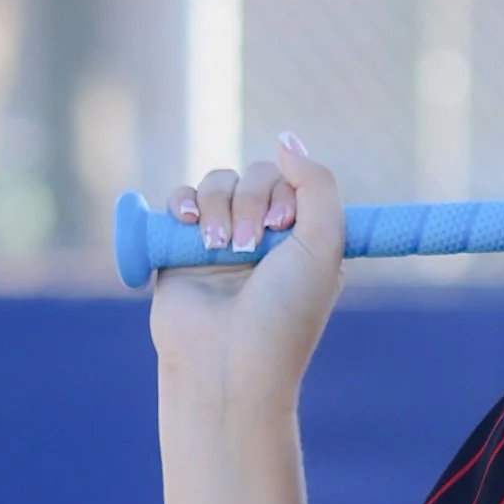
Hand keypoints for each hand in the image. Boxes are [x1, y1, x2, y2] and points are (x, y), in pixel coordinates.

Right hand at [148, 133, 345, 405]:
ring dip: (218, 204)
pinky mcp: (180, 250)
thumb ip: (317, 185)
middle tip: (251, 246)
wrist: (227, 364)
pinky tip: (189, 226)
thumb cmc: (284, 312)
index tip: (285, 227)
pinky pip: (179, 201)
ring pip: (216, 181)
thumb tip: (286, 139)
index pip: (294, 180)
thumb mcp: (323, 246)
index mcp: (305, 238)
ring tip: (220, 246)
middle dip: (251, 200)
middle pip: (255, 175)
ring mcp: (221, 241)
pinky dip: (183, 204)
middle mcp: (264, 238)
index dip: (287, 193)